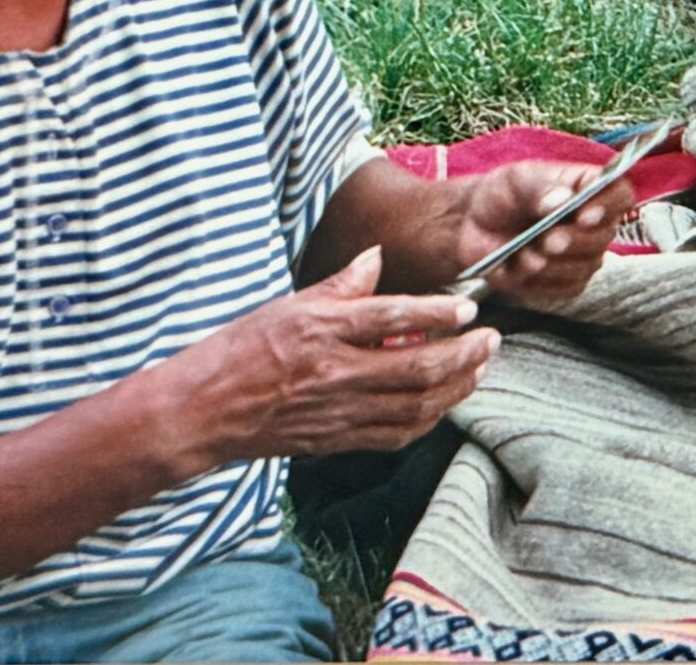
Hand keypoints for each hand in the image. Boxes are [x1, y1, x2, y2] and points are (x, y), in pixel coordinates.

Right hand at [162, 247, 499, 470]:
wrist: (204, 410)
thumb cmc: (242, 350)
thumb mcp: (288, 303)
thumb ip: (340, 284)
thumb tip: (377, 256)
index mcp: (321, 332)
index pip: (391, 317)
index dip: (436, 311)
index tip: (468, 306)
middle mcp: (335, 374)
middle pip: (415, 367)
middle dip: (463, 354)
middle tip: (491, 339)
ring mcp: (338, 411)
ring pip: (414, 405)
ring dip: (456, 387)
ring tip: (479, 367)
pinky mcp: (337, 440)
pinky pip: (395, 433)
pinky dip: (428, 418)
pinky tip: (444, 402)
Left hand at [449, 160, 630, 306]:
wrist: (473, 226)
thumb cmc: (501, 195)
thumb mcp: (515, 181)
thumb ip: (539, 188)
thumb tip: (562, 199)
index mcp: (589, 188)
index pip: (620, 194)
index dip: (608, 206)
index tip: (583, 214)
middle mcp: (595, 224)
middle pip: (604, 236)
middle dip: (572, 240)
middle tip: (545, 239)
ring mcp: (584, 256)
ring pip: (583, 267)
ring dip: (548, 262)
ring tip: (520, 251)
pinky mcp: (567, 284)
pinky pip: (563, 289)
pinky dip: (536, 281)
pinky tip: (517, 267)